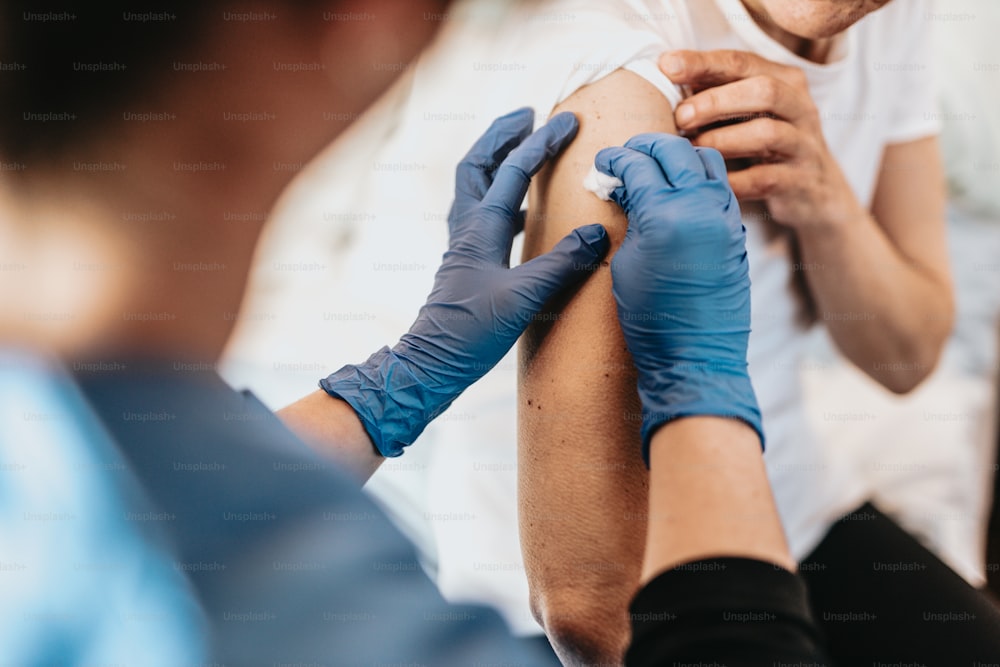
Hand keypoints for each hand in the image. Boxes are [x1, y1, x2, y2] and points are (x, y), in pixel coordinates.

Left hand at [321, 108, 609, 456]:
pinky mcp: (467, 263)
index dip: (542, 141)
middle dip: (502, 135)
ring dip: (499, 162)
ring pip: (476, 187)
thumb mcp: (524, 297)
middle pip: (477, 164)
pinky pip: (484, 215)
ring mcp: (464, 245)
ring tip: (525, 150)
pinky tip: (524, 214)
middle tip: (528, 115)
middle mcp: (467, 228)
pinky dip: (504, 200)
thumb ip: (562, 263)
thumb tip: (599, 231)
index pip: (513, 170)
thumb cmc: (471, 333)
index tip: (568, 119)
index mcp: (480, 228)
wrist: (431, 365)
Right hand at [595, 133, 762, 462]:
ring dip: (678, 154)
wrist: (696, 356)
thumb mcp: (626, 264)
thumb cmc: (651, 319)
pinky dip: (699, 175)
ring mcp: (724, 216)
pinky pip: (721, 185)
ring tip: (657, 163)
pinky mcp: (736, 230)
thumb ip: (632, 219)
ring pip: (705, 160)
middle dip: (646, 145)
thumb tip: (629, 194)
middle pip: (673, 150)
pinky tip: (682, 186)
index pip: (638, 165)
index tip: (603, 160)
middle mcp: (701, 206)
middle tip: (627, 152)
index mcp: (665, 214)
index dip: (615, 158)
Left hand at [661, 49, 862, 229]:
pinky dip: (734, 182)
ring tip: (692, 150)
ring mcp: (803, 144)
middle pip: (763, 90)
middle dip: (716, 101)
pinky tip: (709, 182)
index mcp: (783, 81)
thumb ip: (716, 96)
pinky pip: (766, 178)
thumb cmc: (767, 146)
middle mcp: (799, 107)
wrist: (815, 191)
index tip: (667, 67)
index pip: (741, 62)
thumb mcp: (747, 114)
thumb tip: (666, 81)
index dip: (703, 63)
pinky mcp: (800, 180)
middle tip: (680, 117)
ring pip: (767, 133)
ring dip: (722, 140)